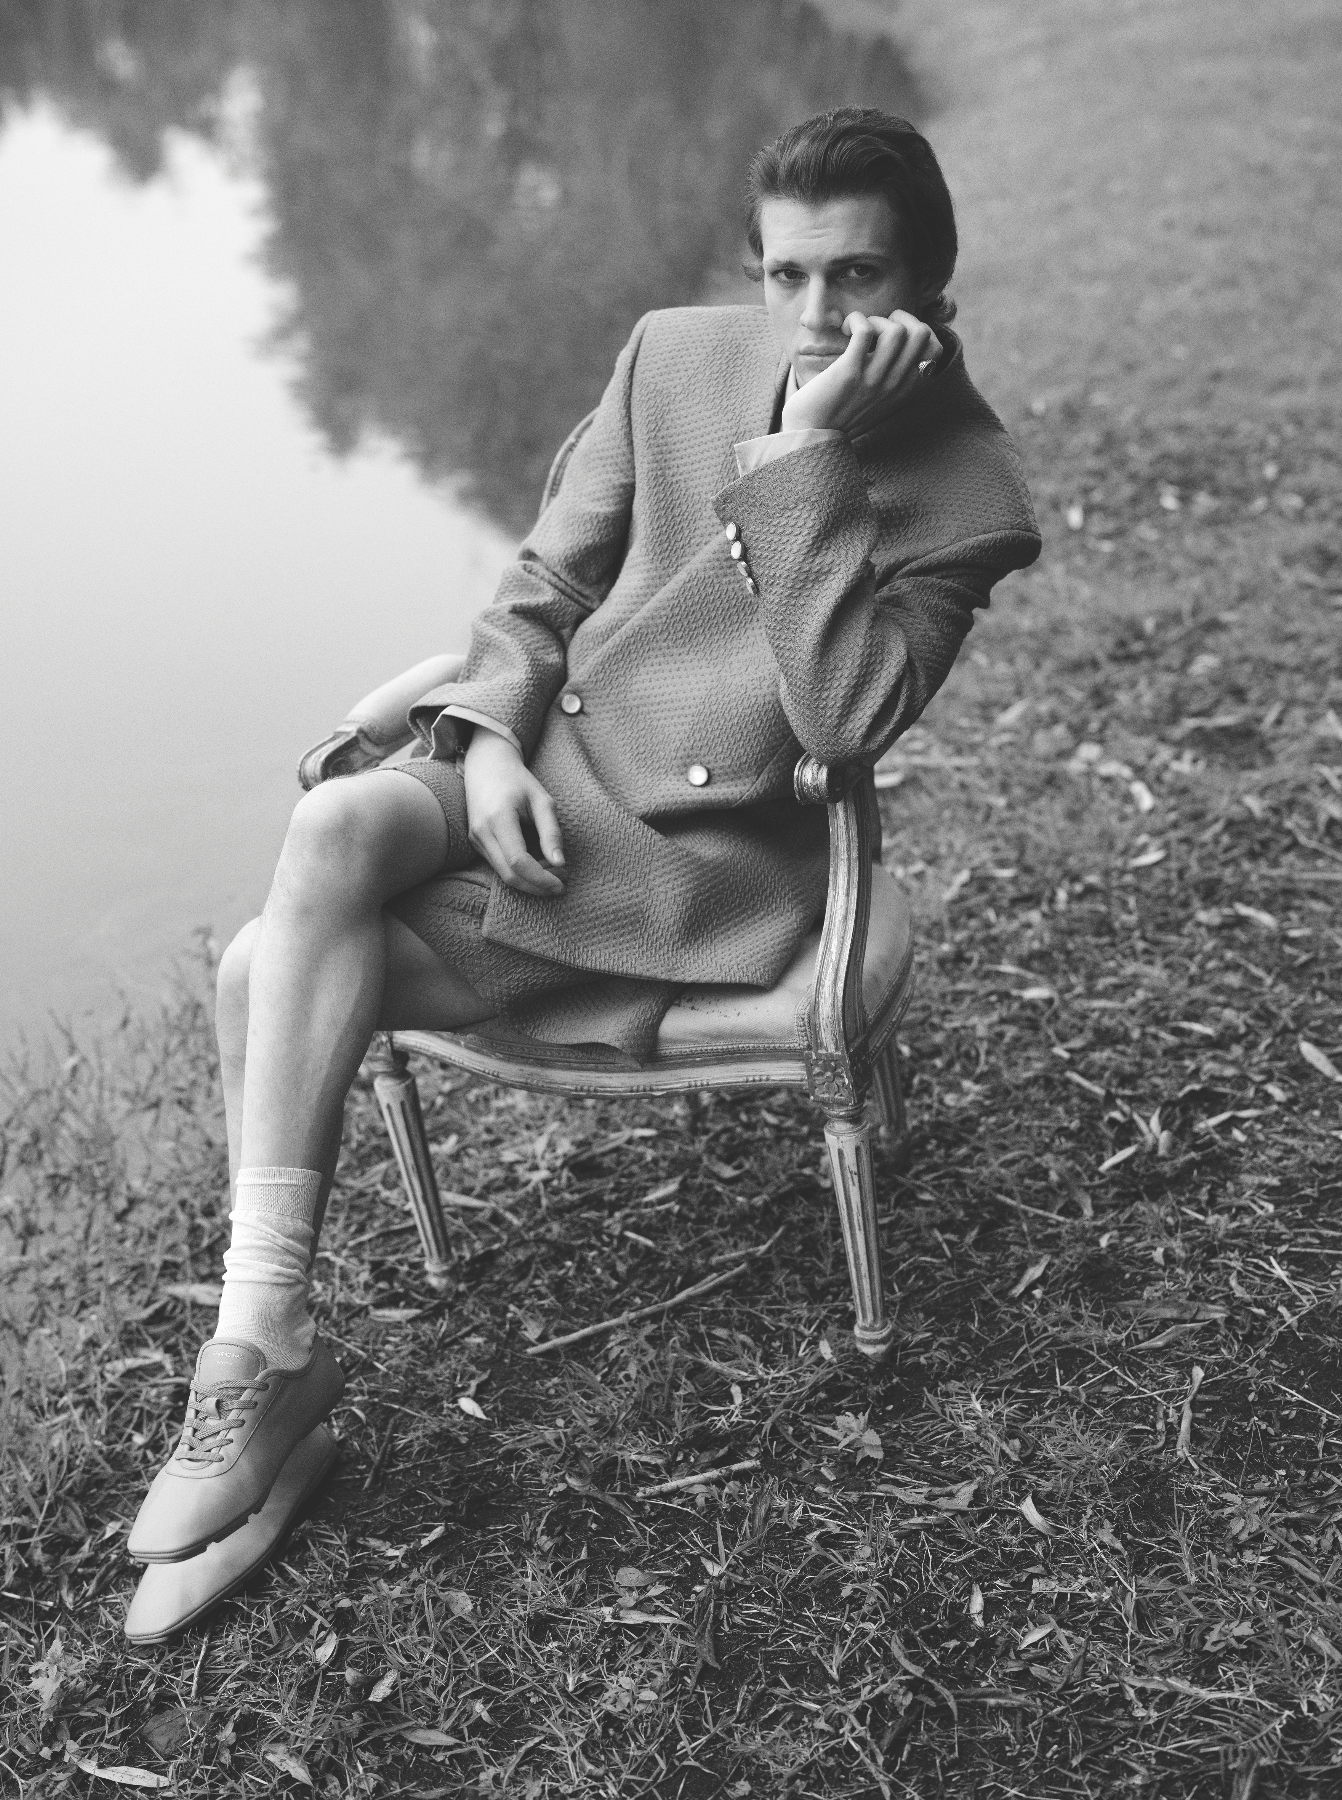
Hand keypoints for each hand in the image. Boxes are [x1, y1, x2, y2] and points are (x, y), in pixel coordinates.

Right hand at [462, 727, 565, 896]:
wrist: (486, 767)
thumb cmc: (518, 781)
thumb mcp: (542, 800)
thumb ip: (551, 832)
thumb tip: (560, 863)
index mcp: (498, 818)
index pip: (518, 861)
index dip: (541, 878)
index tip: (562, 884)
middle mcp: (482, 832)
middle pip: (509, 876)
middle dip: (538, 886)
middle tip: (562, 882)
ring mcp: (476, 839)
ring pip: (503, 875)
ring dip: (530, 882)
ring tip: (554, 872)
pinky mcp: (476, 843)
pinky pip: (499, 867)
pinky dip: (520, 873)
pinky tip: (538, 864)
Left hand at [780, 310, 941, 437]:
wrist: (812, 435)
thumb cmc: (842, 410)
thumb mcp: (879, 397)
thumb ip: (895, 375)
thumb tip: (902, 339)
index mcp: (906, 390)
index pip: (936, 349)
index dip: (918, 328)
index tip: (893, 334)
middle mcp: (895, 385)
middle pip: (922, 332)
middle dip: (899, 317)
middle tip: (876, 328)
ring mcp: (873, 380)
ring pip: (897, 330)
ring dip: (876, 319)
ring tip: (858, 331)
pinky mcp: (849, 372)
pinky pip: (864, 330)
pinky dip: (856, 320)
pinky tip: (845, 329)